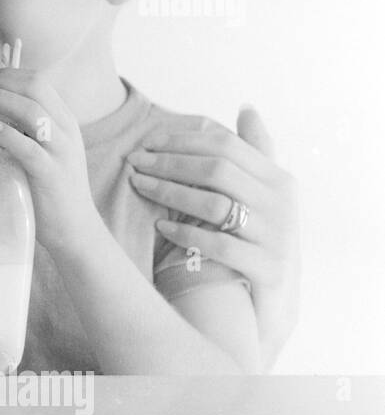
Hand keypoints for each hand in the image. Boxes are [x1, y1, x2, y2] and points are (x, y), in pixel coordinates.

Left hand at [0, 68, 97, 255]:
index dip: (5, 75)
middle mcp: (66, 130)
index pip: (37, 80)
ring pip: (33, 112)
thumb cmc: (49, 188)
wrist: (75, 228)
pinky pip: (30, 148)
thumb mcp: (42, 150)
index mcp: (64, 120)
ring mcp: (62, 151)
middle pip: (35, 88)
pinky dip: (8, 134)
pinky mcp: (52, 174)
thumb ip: (26, 129)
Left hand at [125, 105, 299, 369]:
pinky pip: (220, 245)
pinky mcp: (268, 269)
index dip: (182, 140)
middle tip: (133, 162)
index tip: (146, 142)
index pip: (225, 145)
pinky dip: (186, 233)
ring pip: (215, 204)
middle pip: (217, 170)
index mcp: (278, 179)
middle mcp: (282, 203)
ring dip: (170, 192)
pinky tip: (160, 227)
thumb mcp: (264, 196)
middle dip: (169, 162)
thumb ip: (255, 153)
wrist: (274, 306)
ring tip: (139, 187)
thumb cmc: (261, 242)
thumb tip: (246, 108)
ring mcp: (277, 236)